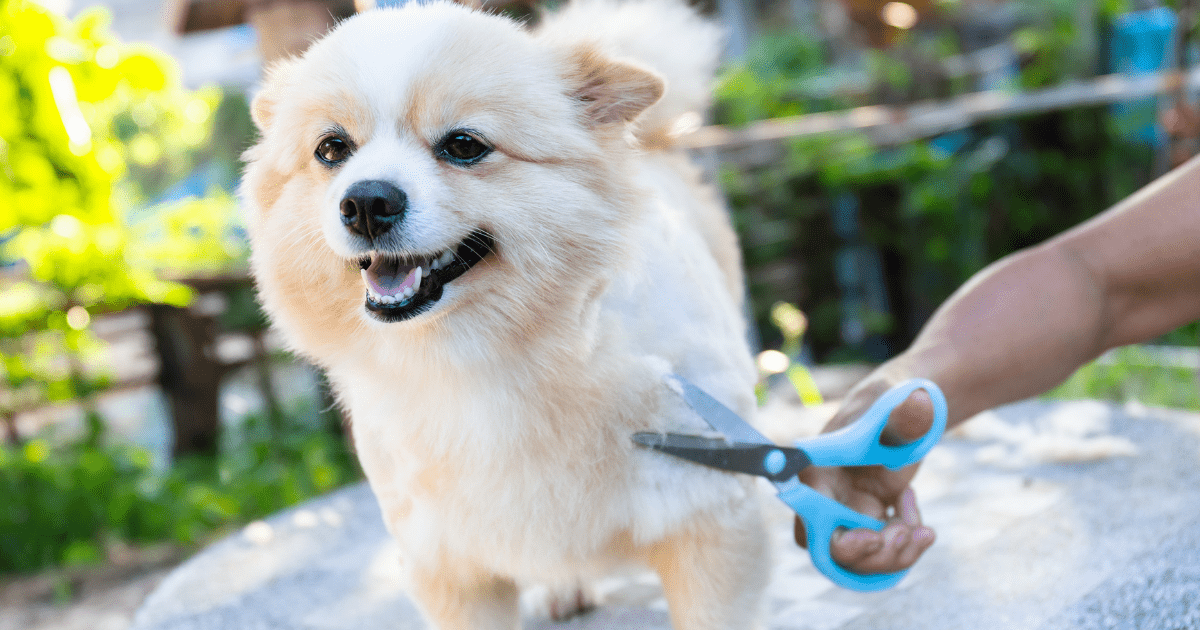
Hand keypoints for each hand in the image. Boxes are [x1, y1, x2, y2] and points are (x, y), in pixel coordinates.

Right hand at [795, 386, 936, 573]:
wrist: (904, 415)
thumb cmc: (893, 406)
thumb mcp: (899, 412)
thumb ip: (906, 415)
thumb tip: (920, 404)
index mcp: (817, 473)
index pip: (809, 523)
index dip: (840, 541)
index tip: (874, 535)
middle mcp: (825, 499)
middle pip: (834, 551)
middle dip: (874, 555)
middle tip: (905, 533)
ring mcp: (846, 513)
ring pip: (859, 560)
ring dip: (895, 556)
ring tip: (922, 530)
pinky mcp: (867, 522)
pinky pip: (880, 554)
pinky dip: (905, 548)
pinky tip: (920, 523)